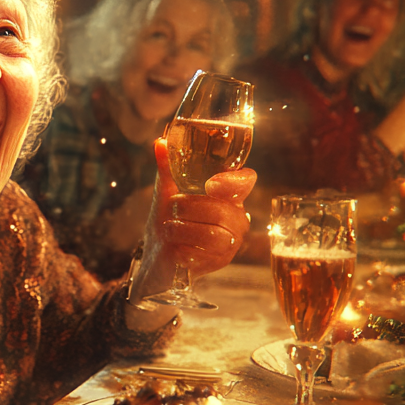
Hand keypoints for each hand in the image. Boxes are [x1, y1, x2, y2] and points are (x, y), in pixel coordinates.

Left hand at [134, 137, 254, 300]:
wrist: (158, 256)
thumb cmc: (169, 220)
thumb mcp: (166, 193)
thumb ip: (167, 168)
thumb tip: (160, 141)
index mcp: (228, 196)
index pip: (245, 181)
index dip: (232, 181)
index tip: (211, 184)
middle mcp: (236, 219)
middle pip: (222, 210)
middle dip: (188, 207)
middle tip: (173, 208)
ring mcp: (230, 243)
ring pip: (212, 234)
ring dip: (181, 228)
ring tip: (170, 227)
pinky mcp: (218, 263)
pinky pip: (200, 253)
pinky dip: (179, 246)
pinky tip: (174, 246)